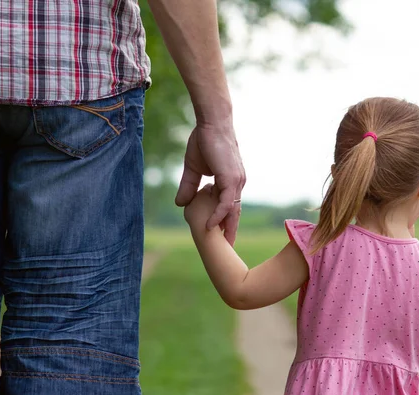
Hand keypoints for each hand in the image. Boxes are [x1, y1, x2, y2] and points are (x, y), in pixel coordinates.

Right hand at [176, 118, 245, 244]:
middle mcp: (237, 184)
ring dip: (226, 228)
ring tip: (223, 245)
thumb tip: (181, 204)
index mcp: (231, 182)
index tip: (221, 236)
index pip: (229, 206)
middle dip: (230, 230)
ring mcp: (236, 181)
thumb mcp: (193, 168)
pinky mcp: (231, 178)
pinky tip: (211, 226)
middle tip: (227, 248)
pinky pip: (226, 202)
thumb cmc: (204, 141)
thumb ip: (189, 186)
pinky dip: (219, 215)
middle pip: (234, 213)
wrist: (212, 123)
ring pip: (231, 210)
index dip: (225, 221)